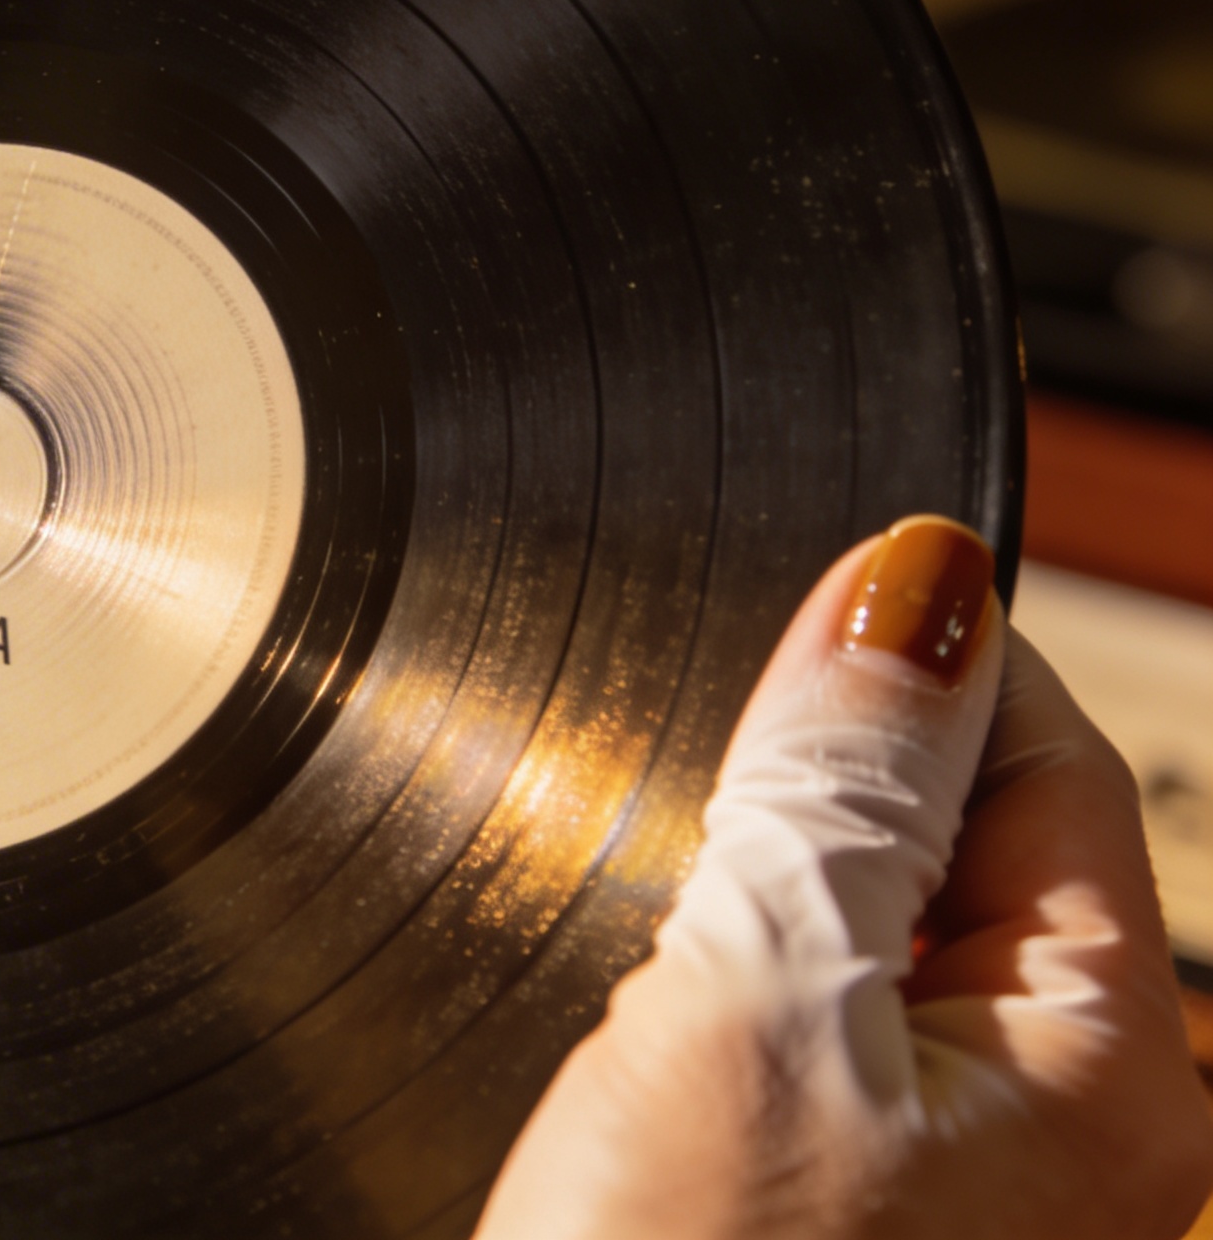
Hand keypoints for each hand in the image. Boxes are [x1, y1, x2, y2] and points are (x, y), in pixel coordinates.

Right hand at [479, 517, 1212, 1237]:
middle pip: (955, 839)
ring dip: (756, 883)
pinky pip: (806, 1033)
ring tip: (658, 896)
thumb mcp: (761, 1002)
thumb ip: (846, 784)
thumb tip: (912, 583)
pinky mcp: (833, 1210)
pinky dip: (724, 982)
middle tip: (681, 772)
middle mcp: (1062, 1130)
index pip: (1035, 754)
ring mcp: (948, 1182)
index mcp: (1114, 1072)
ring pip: (865, 934)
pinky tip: (647, 1006)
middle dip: (814, 777)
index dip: (902, 650)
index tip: (778, 589)